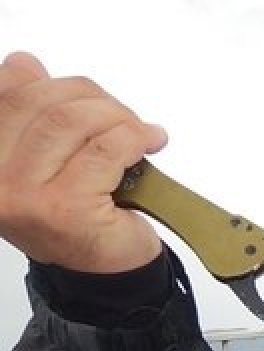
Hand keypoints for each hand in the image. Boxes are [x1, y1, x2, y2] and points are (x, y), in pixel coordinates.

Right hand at [0, 51, 166, 272]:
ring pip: (72, 122)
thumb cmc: (78, 216)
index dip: (50, 82)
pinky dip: (133, 138)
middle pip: (40, 102)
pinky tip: (149, 143)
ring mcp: (25, 196)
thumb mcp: (46, 159)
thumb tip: (26, 64)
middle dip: (92, 99)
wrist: (107, 273)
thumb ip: (33, 113)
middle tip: (124, 118)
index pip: (8, 94)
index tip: (86, 95)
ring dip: (116, 117)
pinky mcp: (66, 208)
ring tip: (139, 132)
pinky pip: (105, 150)